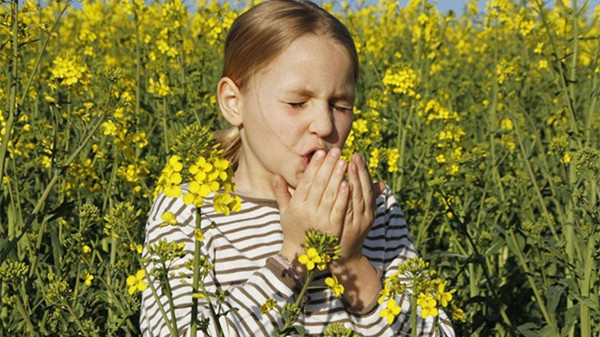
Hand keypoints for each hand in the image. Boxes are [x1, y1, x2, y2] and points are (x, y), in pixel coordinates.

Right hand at [274, 148, 350, 265]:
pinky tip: (348, 183)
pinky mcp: (332, 228)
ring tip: (345, 162)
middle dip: (328, 166)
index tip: (320, 152)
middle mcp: (307, 212)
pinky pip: (338, 209)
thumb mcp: (285, 212)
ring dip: (337, 177)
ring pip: (330, 194)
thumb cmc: (294, 230)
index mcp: (296, 206)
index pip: (306, 181)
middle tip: (337, 151)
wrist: (302, 256)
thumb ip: (281, 193)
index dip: (314, 166)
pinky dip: (343, 196)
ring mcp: (320, 220)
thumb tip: (276, 175)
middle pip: (319, 184)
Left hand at [335, 153, 384, 263]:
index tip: (357, 156)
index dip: (363, 171)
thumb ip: (367, 198)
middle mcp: (366, 216)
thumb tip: (381, 184)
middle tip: (352, 156)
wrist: (345, 258)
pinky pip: (348, 210)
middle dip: (358, 172)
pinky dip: (347, 198)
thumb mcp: (361, 214)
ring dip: (354, 180)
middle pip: (363, 190)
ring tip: (347, 164)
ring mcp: (357, 223)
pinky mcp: (348, 229)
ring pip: (357, 198)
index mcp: (370, 210)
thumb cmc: (350, 231)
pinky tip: (344, 185)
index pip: (367, 187)